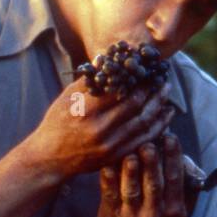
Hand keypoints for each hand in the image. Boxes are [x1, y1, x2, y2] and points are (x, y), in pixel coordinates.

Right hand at [22, 76, 175, 181]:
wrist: (50, 158)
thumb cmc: (57, 123)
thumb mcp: (66, 98)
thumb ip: (88, 80)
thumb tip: (106, 58)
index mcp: (85, 110)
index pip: (118, 89)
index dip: (135, 77)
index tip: (145, 67)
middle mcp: (99, 128)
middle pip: (135, 104)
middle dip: (151, 88)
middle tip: (160, 76)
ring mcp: (110, 144)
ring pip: (144, 122)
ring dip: (159, 104)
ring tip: (166, 91)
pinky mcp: (117, 156)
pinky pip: (144, 139)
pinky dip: (158, 126)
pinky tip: (166, 114)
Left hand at [98, 134, 189, 216]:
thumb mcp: (179, 209)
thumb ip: (185, 186)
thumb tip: (188, 161)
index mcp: (174, 208)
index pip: (175, 178)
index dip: (173, 156)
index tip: (170, 137)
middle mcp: (155, 213)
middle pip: (154, 183)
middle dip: (152, 161)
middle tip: (148, 142)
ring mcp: (133, 216)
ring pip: (132, 190)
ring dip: (130, 170)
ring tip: (130, 153)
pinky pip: (110, 196)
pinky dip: (108, 181)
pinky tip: (106, 166)